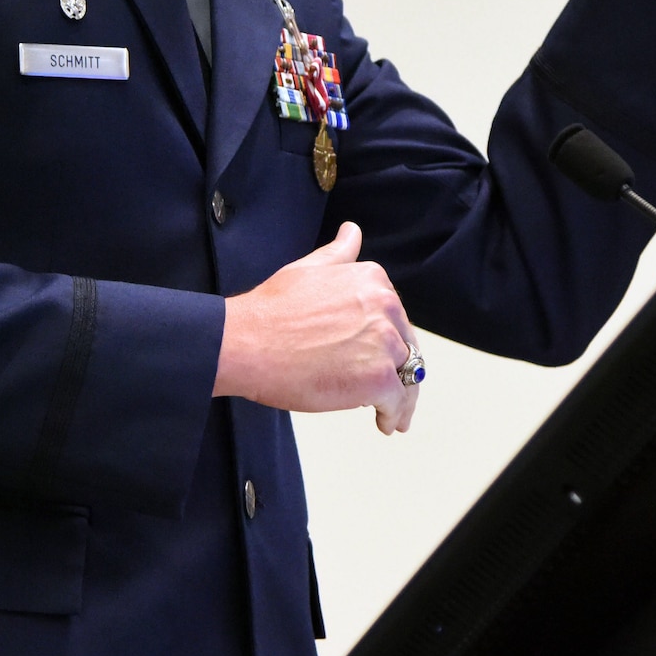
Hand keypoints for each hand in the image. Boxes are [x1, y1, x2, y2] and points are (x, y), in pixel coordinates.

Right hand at [214, 222, 420, 434]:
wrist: (248, 343)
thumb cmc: (271, 310)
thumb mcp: (308, 268)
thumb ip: (340, 254)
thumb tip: (352, 232)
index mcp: (372, 280)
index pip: (395, 316)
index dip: (389, 340)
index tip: (382, 356)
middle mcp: (386, 306)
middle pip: (406, 346)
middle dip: (400, 369)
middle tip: (389, 391)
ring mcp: (385, 342)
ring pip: (408, 375)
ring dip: (402, 397)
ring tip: (394, 415)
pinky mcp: (379, 378)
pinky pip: (398, 401)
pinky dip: (395, 415)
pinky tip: (386, 423)